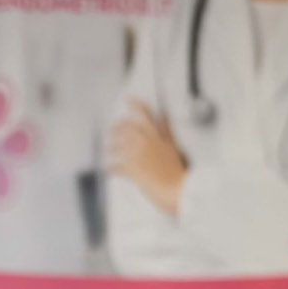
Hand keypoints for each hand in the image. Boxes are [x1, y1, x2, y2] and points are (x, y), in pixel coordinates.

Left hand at [106, 100, 187, 214]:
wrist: (178, 189)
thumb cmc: (176, 171)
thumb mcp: (173, 146)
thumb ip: (166, 130)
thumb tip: (163, 115)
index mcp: (156, 135)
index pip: (145, 114)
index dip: (135, 105)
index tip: (128, 100)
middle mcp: (145, 142)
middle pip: (125, 127)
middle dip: (116, 127)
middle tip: (112, 130)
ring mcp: (136, 156)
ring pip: (116, 146)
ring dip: (111, 148)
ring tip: (109, 151)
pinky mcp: (131, 170)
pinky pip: (115, 166)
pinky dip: (111, 168)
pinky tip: (109, 169)